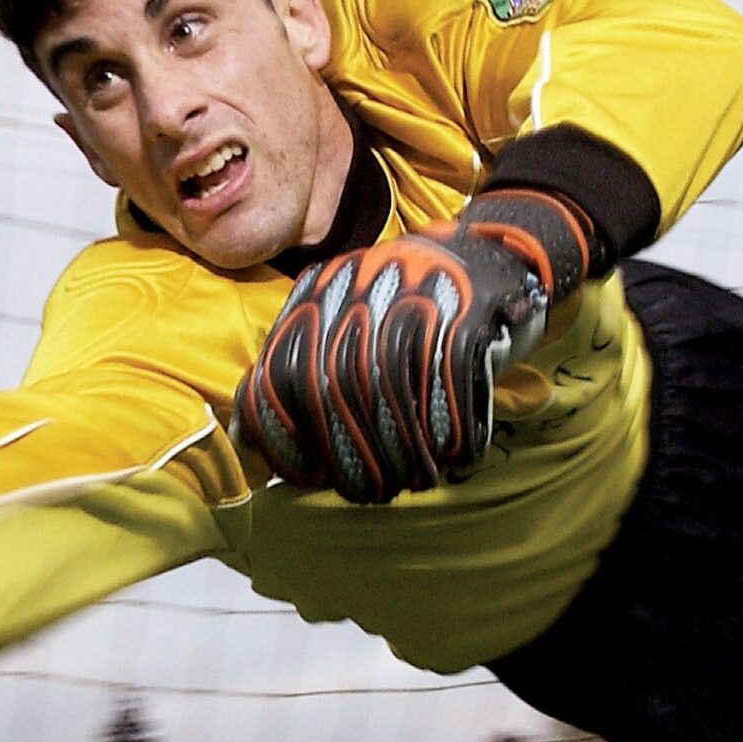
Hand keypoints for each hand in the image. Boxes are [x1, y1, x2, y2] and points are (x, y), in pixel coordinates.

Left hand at [233, 190, 587, 504]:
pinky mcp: (467, 304)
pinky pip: (451, 375)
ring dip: (403, 448)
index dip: (289, 433)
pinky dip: (452, 422)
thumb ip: (297, 371)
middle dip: (353, 453)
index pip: (281, 370)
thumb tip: (251, 440)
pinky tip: (454, 453)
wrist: (492, 250)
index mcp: (320, 291)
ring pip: (392, 385)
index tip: (310, 476)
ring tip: (411, 480)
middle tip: (370, 491)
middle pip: (338, 385)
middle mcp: (359, 284)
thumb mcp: (344, 323)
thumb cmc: (409, 311)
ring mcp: (412, 290)